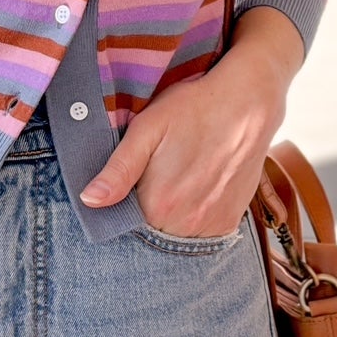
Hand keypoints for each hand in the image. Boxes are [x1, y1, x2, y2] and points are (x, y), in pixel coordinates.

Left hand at [79, 6, 302, 236]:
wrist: (248, 103)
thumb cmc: (193, 108)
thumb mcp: (147, 129)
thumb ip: (118, 170)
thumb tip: (88, 200)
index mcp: (158, 205)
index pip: (124, 222)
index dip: (123, 201)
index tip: (133, 179)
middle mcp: (187, 224)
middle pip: (151, 230)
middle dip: (147, 209)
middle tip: (159, 171)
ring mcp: (212, 225)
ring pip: (176, 232)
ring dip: (171, 215)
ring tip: (179, 175)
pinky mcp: (230, 221)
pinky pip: (201, 230)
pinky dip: (194, 214)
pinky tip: (197, 184)